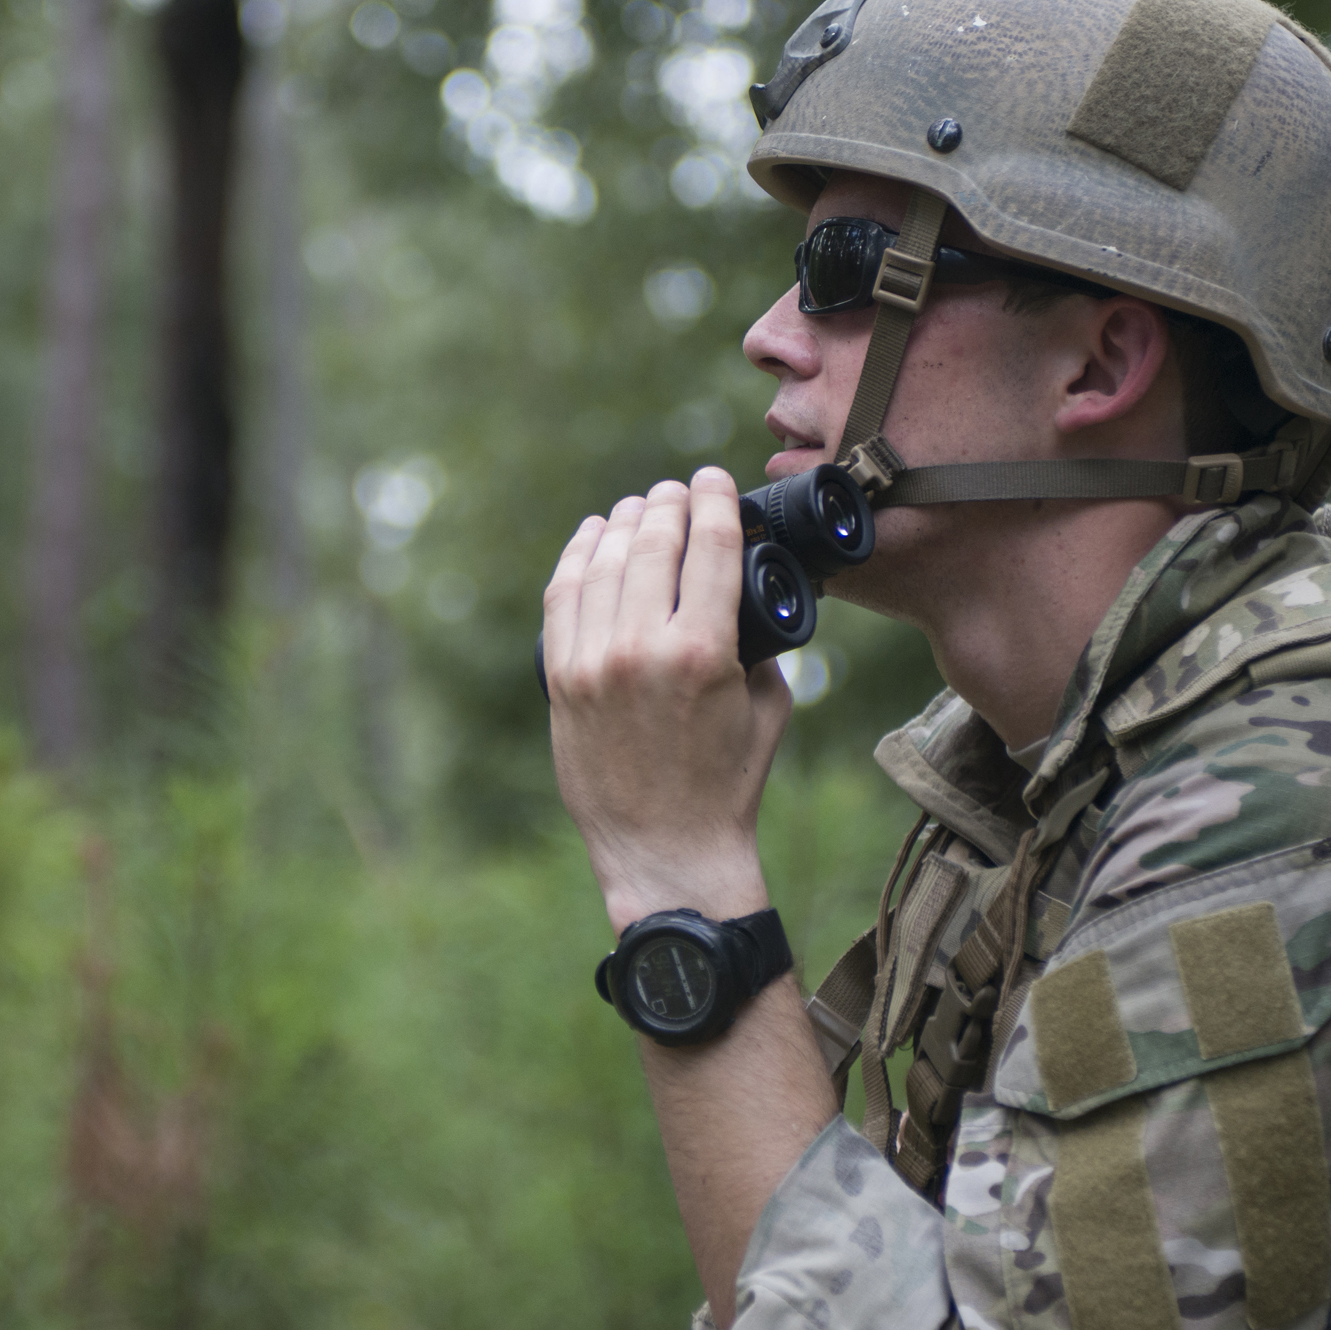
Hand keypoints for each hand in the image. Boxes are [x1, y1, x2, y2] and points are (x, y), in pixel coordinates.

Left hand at [543, 468, 792, 935]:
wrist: (665, 850)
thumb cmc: (728, 783)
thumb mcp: (769, 705)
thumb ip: (762, 642)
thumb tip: (747, 588)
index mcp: (705, 652)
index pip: (710, 544)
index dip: (714, 499)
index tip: (714, 479)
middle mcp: (644, 648)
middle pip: (653, 540)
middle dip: (669, 502)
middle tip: (678, 490)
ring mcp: (594, 662)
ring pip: (604, 560)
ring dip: (624, 521)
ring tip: (640, 508)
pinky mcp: (561, 679)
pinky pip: (563, 595)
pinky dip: (579, 556)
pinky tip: (593, 537)